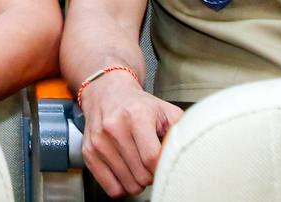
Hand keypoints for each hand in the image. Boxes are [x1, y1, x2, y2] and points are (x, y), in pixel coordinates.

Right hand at [79, 71, 183, 196]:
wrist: (106, 92)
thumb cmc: (137, 104)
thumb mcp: (164, 109)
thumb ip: (181, 129)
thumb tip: (192, 151)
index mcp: (137, 116)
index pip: (152, 158)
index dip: (162, 167)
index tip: (164, 163)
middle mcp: (115, 128)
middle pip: (141, 176)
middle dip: (151, 175)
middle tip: (150, 162)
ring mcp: (100, 142)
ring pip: (128, 185)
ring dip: (137, 181)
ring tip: (138, 164)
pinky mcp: (89, 152)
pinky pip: (111, 188)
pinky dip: (122, 186)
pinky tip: (125, 172)